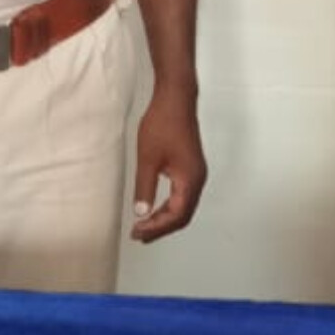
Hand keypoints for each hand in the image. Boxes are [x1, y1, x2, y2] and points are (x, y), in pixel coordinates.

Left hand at [130, 89, 205, 241]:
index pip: (176, 215)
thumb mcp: (148, 160)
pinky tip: (155, 206)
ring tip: (145, 225)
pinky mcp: (191, 166)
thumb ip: (145, 189)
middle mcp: (198, 179)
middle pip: (183, 214)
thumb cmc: (162, 125)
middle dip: (162, 227)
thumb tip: (141, 213)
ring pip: (184, 205)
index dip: (156, 227)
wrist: (176, 99)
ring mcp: (196, 172)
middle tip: (139, 235)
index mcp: (190, 179)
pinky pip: (184, 195)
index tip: (137, 232)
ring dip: (165, 217)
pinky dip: (170, 205)